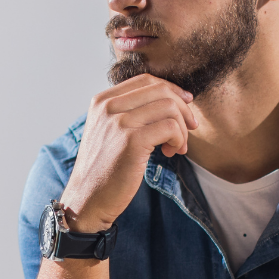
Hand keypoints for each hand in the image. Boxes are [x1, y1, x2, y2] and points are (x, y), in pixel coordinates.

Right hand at [60, 74, 197, 231]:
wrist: (87, 198)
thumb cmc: (104, 168)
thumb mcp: (109, 131)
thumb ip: (130, 112)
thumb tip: (172, 99)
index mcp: (102, 101)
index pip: (146, 80)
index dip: (172, 90)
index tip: (186, 105)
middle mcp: (108, 107)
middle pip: (161, 90)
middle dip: (183, 109)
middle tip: (190, 129)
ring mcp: (119, 122)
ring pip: (169, 108)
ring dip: (182, 128)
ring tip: (177, 147)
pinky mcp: (131, 141)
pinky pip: (170, 127)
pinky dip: (179, 139)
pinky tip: (171, 152)